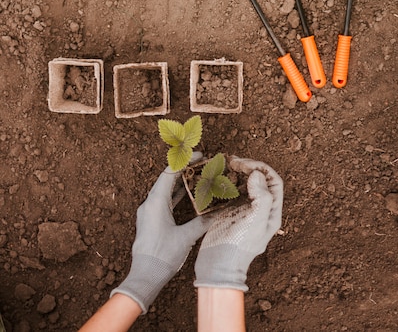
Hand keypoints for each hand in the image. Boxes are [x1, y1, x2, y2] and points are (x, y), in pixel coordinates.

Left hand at [111, 154, 212, 313]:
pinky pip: (163, 201)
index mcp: (155, 202)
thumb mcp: (186, 237)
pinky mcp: (150, 221)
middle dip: (183, 170)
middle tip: (200, 163)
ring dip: (179, 183)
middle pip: (166, 179)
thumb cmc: (162, 256)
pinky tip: (187, 195)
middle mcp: (149, 204)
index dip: (184, 162)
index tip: (198, 155)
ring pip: (165, 190)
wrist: (145, 276)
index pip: (169, 173)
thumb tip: (218, 212)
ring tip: (196, 176)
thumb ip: (202, 222)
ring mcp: (148, 212)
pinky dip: (175, 196)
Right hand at [194, 156, 283, 291]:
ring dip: (239, 172)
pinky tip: (220, 176)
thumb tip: (257, 174)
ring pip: (246, 184)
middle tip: (234, 161)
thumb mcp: (255, 223)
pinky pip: (233, 191)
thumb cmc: (239, 246)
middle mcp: (260, 209)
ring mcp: (244, 210)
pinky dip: (228, 180)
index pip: (274, 182)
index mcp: (271, 212)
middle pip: (260, 180)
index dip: (262, 168)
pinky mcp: (230, 212)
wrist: (217, 265)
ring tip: (227, 164)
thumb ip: (261, 198)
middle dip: (249, 167)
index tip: (245, 164)